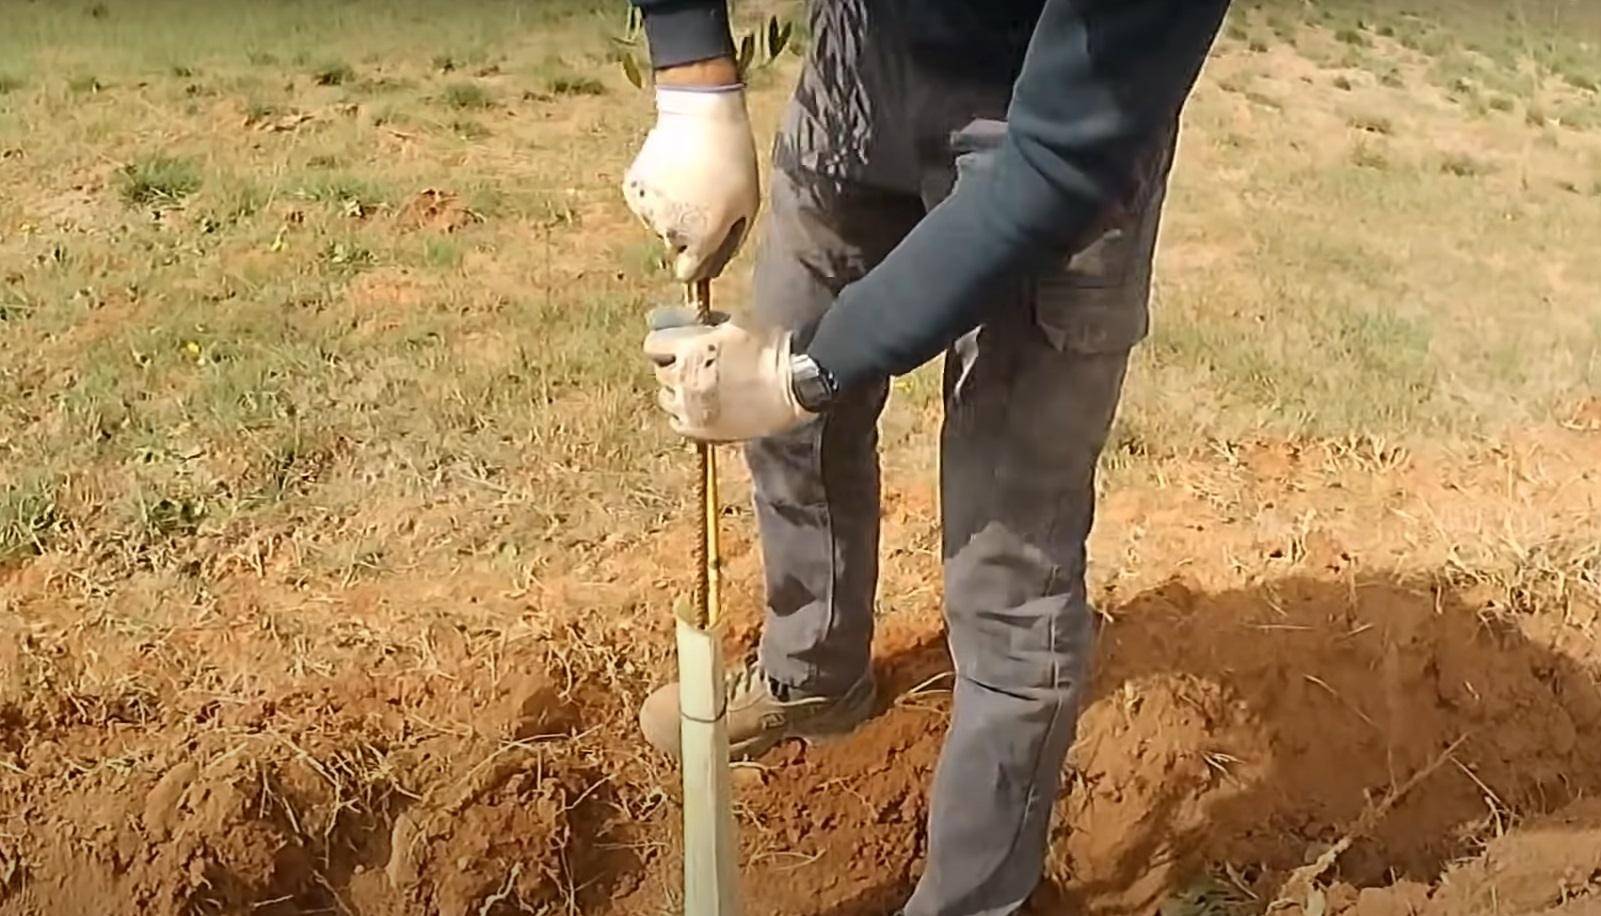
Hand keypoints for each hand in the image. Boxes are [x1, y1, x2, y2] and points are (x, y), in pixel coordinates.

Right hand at [623, 83, 758, 282]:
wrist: (700, 117)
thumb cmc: (732, 162)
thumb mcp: (747, 206)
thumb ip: (729, 243)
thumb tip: (712, 268)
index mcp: (700, 241)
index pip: (688, 274)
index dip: (698, 263)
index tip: (704, 247)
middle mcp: (669, 233)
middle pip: (676, 246)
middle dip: (688, 232)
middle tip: (704, 198)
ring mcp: (647, 211)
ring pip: (659, 224)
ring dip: (671, 211)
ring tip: (689, 178)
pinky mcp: (632, 189)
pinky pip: (645, 203)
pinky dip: (656, 193)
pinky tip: (670, 170)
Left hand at [643, 308, 812, 442]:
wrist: (794, 389)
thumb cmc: (771, 351)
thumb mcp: (738, 323)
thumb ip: (710, 324)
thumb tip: (696, 323)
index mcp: (691, 349)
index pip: (653, 344)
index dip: (664, 343)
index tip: (674, 344)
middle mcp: (683, 379)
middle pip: (660, 372)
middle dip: (673, 366)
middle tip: (692, 365)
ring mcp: (690, 408)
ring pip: (666, 398)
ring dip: (677, 391)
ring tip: (697, 388)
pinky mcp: (701, 431)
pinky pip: (677, 422)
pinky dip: (684, 415)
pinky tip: (700, 408)